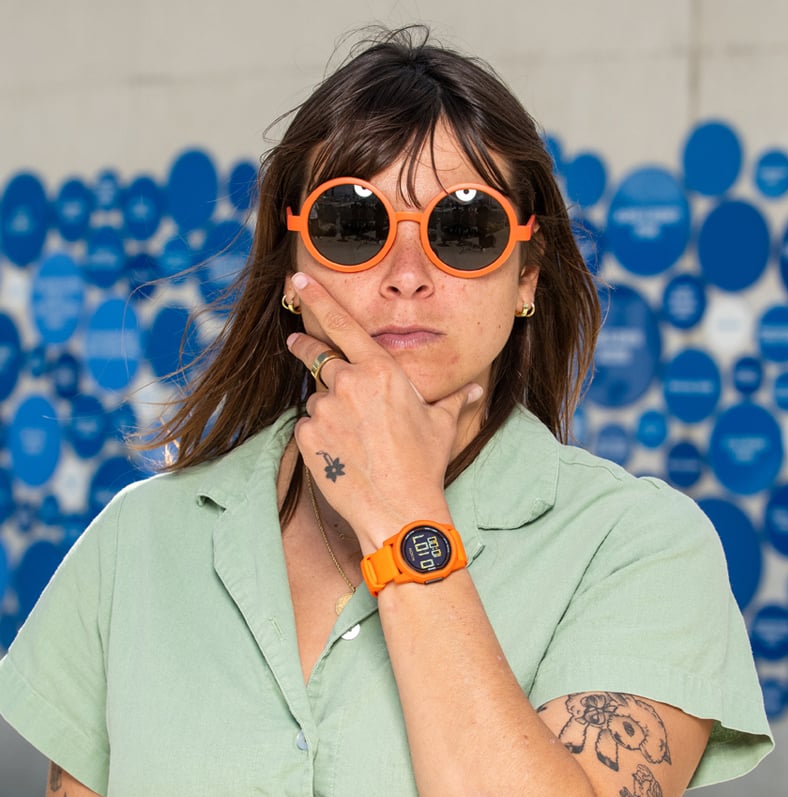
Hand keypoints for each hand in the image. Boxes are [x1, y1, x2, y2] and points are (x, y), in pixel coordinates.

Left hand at [286, 272, 482, 550]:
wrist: (399, 508)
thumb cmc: (424, 464)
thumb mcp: (441, 425)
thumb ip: (453, 399)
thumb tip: (475, 390)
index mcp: (381, 371)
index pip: (343, 324)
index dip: (318, 298)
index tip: (298, 279)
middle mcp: (349, 383)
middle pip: (318, 357)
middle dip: (306, 348)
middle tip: (296, 342)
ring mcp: (325, 409)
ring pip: (316, 398)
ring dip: (327, 408)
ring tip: (352, 439)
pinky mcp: (307, 436)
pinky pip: (307, 426)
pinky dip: (318, 435)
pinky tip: (340, 454)